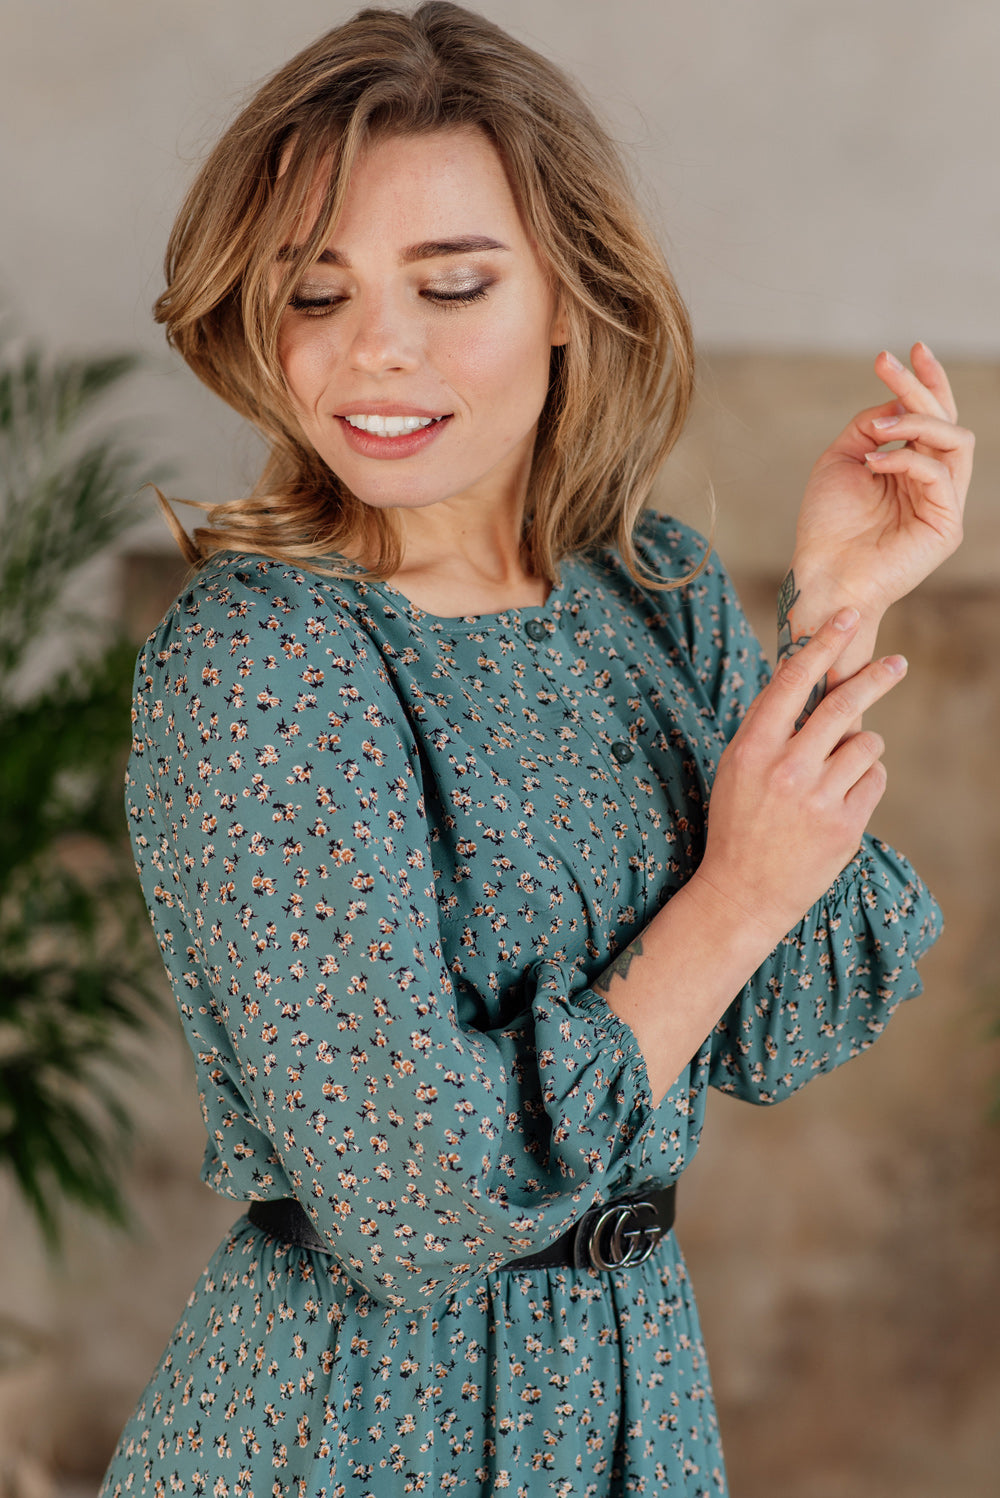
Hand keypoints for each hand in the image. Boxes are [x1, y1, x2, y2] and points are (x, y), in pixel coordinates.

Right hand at [690, 610, 906, 945]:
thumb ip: (766, 728)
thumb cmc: (737, 824)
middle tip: (896, 663)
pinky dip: (865, 780)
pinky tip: (842, 796)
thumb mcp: (735, 769)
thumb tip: (799, 680)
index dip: (822, 643)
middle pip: (842, 703)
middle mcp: (786, 768)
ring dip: (862, 745)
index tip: (846, 617)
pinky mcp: (846, 825)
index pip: (791, 681)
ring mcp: (818, 798)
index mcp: (752, 748)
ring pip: (866, 743)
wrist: (742, 892)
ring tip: (843, 765)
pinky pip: (874, 779)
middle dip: (875, 677)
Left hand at [792, 343, 972, 616]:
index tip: (907, 350)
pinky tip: (874, 463)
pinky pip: (938, 474)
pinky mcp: (946, 526)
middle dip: (920, 386)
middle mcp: (934, 484)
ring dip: (915, 420)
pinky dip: (905, 459)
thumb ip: (869, 428)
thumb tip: (895, 401)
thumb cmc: (826, 526)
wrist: (822, 576)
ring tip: (877, 425)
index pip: (933, 418)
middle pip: (947, 421)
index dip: (926, 381)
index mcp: (912, 469)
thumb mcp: (841, 461)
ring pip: (954, 440)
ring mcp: (944, 505)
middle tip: (888, 361)